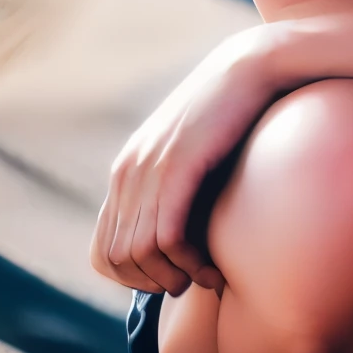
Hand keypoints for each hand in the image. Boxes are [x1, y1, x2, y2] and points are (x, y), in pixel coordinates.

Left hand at [91, 29, 283, 295]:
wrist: (250, 68)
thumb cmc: (233, 117)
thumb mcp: (193, 156)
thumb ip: (176, 188)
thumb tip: (181, 233)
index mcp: (126, 172)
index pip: (102, 251)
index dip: (133, 279)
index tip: (171, 279)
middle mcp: (127, 172)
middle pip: (116, 258)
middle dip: (153, 284)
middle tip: (190, 284)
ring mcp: (149, 169)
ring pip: (138, 253)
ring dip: (173, 278)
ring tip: (206, 278)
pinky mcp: (177, 167)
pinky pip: (166, 236)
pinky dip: (188, 262)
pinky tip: (212, 269)